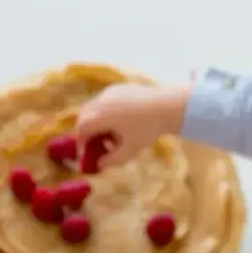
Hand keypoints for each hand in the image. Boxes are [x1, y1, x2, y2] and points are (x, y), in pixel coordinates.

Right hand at [75, 82, 190, 167]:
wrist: (169, 106)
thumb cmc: (148, 129)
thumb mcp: (130, 150)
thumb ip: (112, 160)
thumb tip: (100, 165)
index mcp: (101, 115)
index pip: (82, 129)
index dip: (82, 143)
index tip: (88, 154)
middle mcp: (101, 101)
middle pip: (85, 116)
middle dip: (87, 132)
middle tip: (97, 145)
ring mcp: (110, 92)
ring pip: (94, 108)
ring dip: (97, 122)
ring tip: (113, 136)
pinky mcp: (119, 87)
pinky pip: (105, 101)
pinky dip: (106, 112)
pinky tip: (122, 123)